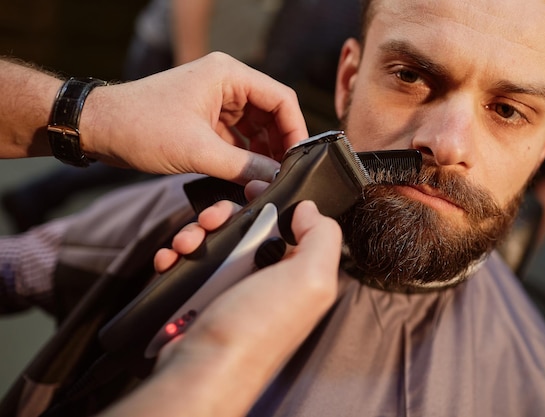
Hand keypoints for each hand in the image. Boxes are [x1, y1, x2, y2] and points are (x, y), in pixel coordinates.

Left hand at [81, 52, 308, 182]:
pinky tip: (249, 176)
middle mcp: (226, 84)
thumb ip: (242, 166)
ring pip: (255, 127)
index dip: (295, 129)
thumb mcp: (198, 150)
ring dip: (262, 153)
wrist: (98, 129)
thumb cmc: (141, 126)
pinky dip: (245, 156)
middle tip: (284, 174)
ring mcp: (215, 102)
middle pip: (271, 113)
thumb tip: (274, 180)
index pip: (281, 98)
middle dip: (279, 144)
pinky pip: (237, 138)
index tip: (299, 158)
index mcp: (228, 75)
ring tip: (267, 179)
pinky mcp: (205, 119)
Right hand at [100, 201, 340, 416]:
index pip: (290, 225)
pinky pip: (190, 264)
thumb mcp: (308, 281)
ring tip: (185, 245)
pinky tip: (170, 260)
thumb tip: (308, 210)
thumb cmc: (254, 332)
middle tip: (209, 221)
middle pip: (247, 228)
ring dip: (196, 234)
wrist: (201, 371)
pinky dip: (176, 256)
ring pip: (215, 242)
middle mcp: (268, 282)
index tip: (250, 192)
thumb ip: (321, 238)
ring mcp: (233, 290)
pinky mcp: (203, 299)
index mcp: (299, 275)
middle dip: (224, 217)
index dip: (270, 203)